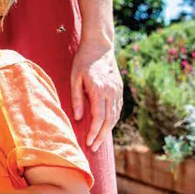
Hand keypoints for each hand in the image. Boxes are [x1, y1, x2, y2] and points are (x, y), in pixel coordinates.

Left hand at [70, 38, 122, 153]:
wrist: (100, 45)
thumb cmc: (83, 60)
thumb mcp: (75, 78)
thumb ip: (77, 98)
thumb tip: (79, 118)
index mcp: (99, 89)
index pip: (98, 117)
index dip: (94, 132)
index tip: (89, 142)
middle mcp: (111, 91)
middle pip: (109, 120)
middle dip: (101, 136)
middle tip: (94, 148)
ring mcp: (117, 90)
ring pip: (115, 116)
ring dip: (108, 130)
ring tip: (99, 141)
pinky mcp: (119, 89)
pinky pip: (118, 109)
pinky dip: (112, 120)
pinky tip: (106, 126)